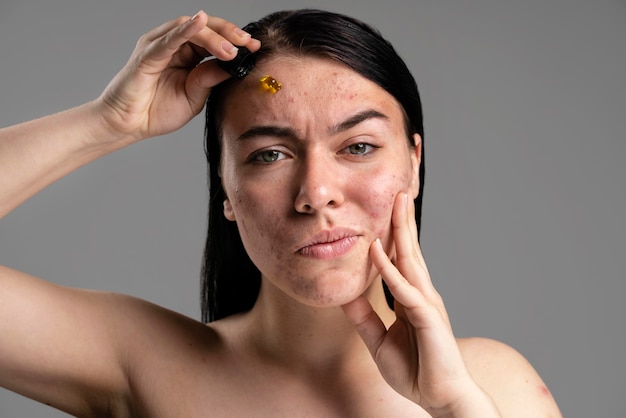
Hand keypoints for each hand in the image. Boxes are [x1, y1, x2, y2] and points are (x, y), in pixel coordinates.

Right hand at [94, 11, 259, 144]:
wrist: (129, 125)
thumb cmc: (157, 111)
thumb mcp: (195, 96)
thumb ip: (210, 79)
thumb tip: (233, 66)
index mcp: (187, 54)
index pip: (214, 39)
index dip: (235, 41)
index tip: (256, 47)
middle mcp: (173, 45)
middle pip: (205, 28)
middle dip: (229, 34)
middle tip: (248, 43)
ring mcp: (159, 46)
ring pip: (190, 30)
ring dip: (213, 36)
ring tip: (231, 48)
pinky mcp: (147, 54)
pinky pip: (169, 38)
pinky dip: (185, 29)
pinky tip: (200, 22)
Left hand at [342, 193, 500, 416]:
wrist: (441, 398)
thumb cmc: (416, 370)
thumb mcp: (378, 340)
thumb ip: (364, 317)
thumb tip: (345, 296)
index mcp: (411, 297)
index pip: (401, 258)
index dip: (393, 234)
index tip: (386, 210)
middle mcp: (421, 294)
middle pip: (409, 250)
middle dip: (402, 220)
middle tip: (398, 190)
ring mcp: (427, 303)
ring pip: (411, 260)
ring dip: (401, 231)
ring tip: (398, 203)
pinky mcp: (428, 318)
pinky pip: (404, 290)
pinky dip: (389, 270)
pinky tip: (377, 252)